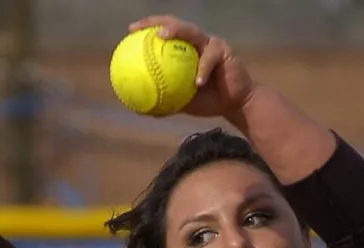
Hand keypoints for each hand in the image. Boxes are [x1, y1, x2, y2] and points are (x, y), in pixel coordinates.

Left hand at [129, 15, 256, 118]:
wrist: (233, 104)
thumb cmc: (206, 101)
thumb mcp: (180, 102)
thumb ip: (162, 100)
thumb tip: (138, 109)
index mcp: (184, 50)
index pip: (164, 33)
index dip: (147, 28)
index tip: (130, 31)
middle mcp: (196, 42)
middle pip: (176, 24)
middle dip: (157, 21)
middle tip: (141, 28)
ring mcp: (210, 44)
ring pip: (192, 32)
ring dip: (177, 31)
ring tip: (163, 36)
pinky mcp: (225, 51)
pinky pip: (210, 59)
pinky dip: (202, 70)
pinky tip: (197, 82)